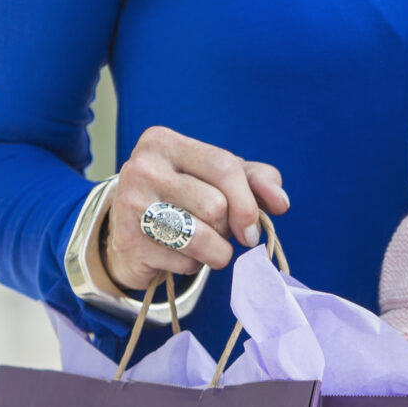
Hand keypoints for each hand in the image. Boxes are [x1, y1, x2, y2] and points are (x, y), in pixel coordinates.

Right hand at [99, 126, 289, 291]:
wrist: (131, 229)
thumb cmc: (186, 195)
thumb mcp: (222, 177)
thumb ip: (258, 180)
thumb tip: (280, 203)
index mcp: (163, 141)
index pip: (223, 166)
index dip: (247, 202)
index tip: (252, 228)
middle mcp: (141, 168)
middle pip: (214, 206)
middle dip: (227, 228)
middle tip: (217, 230)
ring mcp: (129, 206)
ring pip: (200, 237)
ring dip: (216, 251)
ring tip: (205, 246)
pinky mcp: (127, 244)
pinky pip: (183, 262)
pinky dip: (192, 265)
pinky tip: (177, 254)